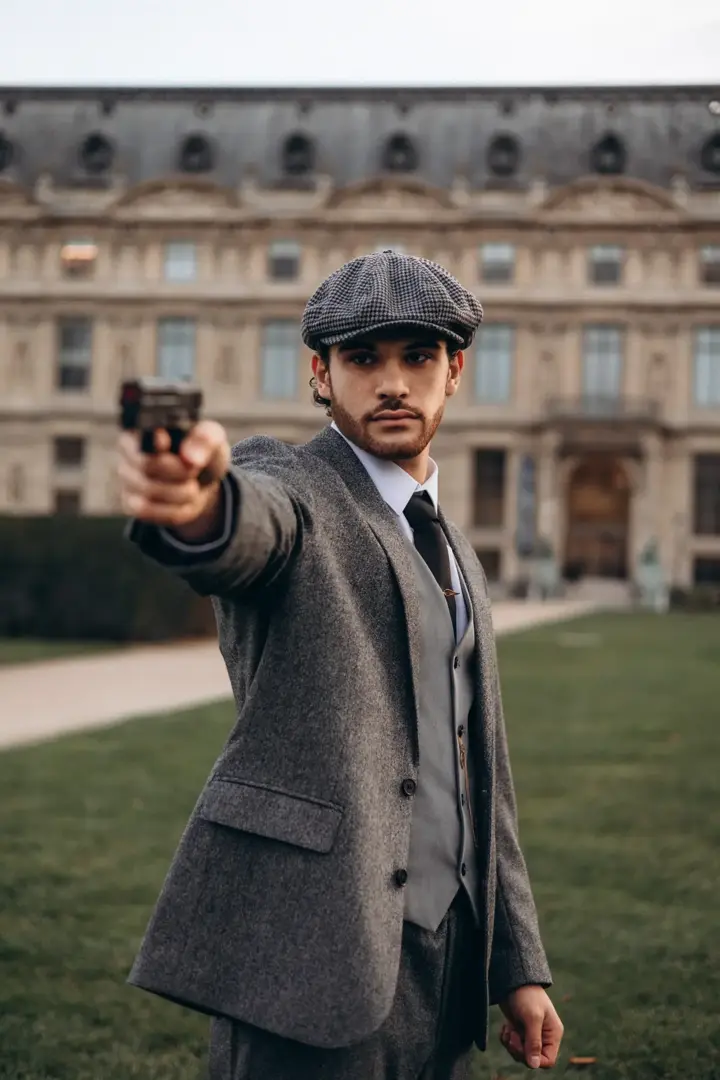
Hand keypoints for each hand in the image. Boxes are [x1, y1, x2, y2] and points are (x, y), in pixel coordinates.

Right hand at [117, 421, 230, 536]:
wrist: (202, 481)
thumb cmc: (202, 453)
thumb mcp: (213, 441)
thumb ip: (205, 441)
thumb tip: (189, 458)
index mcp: (146, 426)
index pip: (140, 434)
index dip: (154, 442)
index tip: (167, 444)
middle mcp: (128, 450)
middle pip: (147, 464)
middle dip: (179, 473)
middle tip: (194, 471)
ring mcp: (127, 478)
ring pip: (148, 491)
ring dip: (180, 494)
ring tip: (193, 487)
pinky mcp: (130, 503)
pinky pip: (147, 511)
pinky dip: (173, 510)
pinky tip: (184, 503)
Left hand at [498, 986, 562, 1069]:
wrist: (512, 980)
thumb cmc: (526, 995)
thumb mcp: (532, 1017)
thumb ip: (533, 1042)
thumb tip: (533, 1065)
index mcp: (553, 1034)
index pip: (548, 1060)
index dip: (535, 1059)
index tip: (522, 1047)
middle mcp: (543, 1036)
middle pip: (532, 1059)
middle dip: (519, 1050)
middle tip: (512, 1036)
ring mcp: (530, 1033)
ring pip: (521, 1054)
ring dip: (511, 1044)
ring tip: (508, 1029)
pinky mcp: (519, 1030)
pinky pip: (512, 1045)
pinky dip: (506, 1039)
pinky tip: (505, 1027)